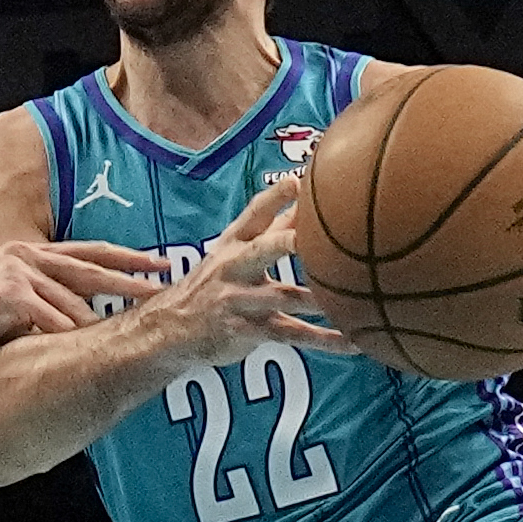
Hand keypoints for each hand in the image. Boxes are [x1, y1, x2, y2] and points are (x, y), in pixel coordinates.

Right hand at [0, 236, 169, 359]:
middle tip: (164, 284)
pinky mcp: (8, 295)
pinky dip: (69, 333)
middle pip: (90, 266)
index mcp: (27, 252)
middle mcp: (25, 255)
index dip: (124, 258)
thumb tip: (77, 318)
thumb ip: (40, 298)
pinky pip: (50, 317)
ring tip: (134, 325)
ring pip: (73, 297)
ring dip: (105, 315)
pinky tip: (89, 345)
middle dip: (132, 276)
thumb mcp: (7, 300)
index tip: (156, 264)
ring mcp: (16, 272)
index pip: (86, 252)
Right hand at [151, 175, 361, 362]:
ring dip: (316, 298)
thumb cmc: (214, 282)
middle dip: (287, 242)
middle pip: (263, 250)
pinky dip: (323, 340)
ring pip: (283, 297)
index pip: (255, 213)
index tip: (301, 179)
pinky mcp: (248, 331)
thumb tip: (305, 194)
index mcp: (234, 242)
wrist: (170, 327)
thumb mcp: (234, 251)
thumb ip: (271, 227)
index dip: (277, 196)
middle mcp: (235, 267)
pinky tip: (352, 342)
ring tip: (352, 299)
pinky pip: (291, 335)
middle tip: (313, 237)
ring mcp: (240, 300)